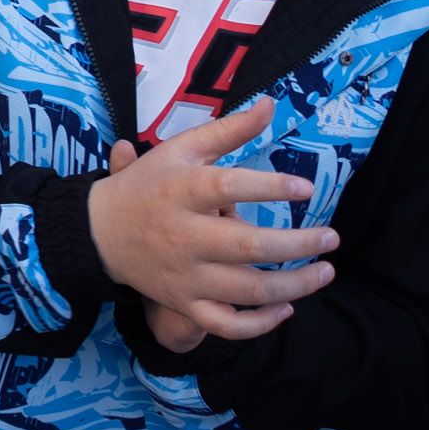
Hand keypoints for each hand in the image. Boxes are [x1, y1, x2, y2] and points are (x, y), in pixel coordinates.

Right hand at [83, 97, 338, 340]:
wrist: (97, 232)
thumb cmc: (146, 184)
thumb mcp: (180, 150)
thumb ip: (228, 131)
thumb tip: (272, 104)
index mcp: (182, 191)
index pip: (229, 187)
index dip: (271, 188)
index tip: (307, 189)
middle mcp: (183, 235)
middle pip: (247, 246)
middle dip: (298, 245)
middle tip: (331, 238)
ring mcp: (183, 275)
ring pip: (246, 291)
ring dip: (294, 286)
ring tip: (325, 272)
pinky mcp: (182, 302)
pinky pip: (225, 324)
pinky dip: (259, 324)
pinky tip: (286, 308)